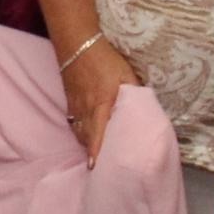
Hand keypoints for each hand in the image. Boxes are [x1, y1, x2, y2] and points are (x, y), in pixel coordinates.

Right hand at [60, 36, 143, 165]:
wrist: (77, 44)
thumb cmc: (105, 59)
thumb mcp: (125, 74)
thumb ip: (134, 92)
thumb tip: (144, 108)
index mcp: (101, 103)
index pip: (98, 131)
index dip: (95, 150)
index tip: (94, 166)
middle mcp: (85, 108)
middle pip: (86, 137)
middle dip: (91, 153)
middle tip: (99, 169)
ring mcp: (75, 105)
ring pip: (79, 131)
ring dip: (86, 144)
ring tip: (95, 156)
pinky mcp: (69, 101)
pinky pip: (73, 123)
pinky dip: (80, 133)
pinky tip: (86, 136)